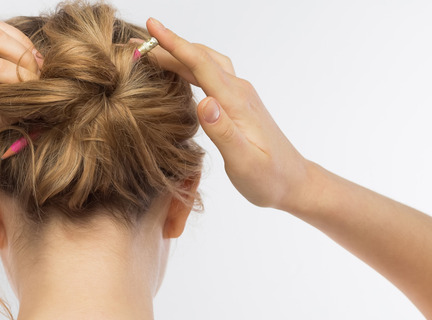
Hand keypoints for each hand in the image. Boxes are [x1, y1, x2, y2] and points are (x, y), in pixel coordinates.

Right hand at [144, 18, 312, 210]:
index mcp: (235, 101)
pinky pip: (210, 75)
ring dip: (179, 54)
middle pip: (200, 58)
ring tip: (153, 52)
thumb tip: (204, 102)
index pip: (200, 64)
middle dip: (168, 46)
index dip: (174, 44)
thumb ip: (223, 132)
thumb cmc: (268, 177)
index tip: (151, 26)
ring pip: (206, 64)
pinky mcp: (238, 103)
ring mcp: (240, 95)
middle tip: (137, 42)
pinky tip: (179, 73)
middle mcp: (238, 91)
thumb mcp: (244, 161)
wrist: (294, 182)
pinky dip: (190, 67)